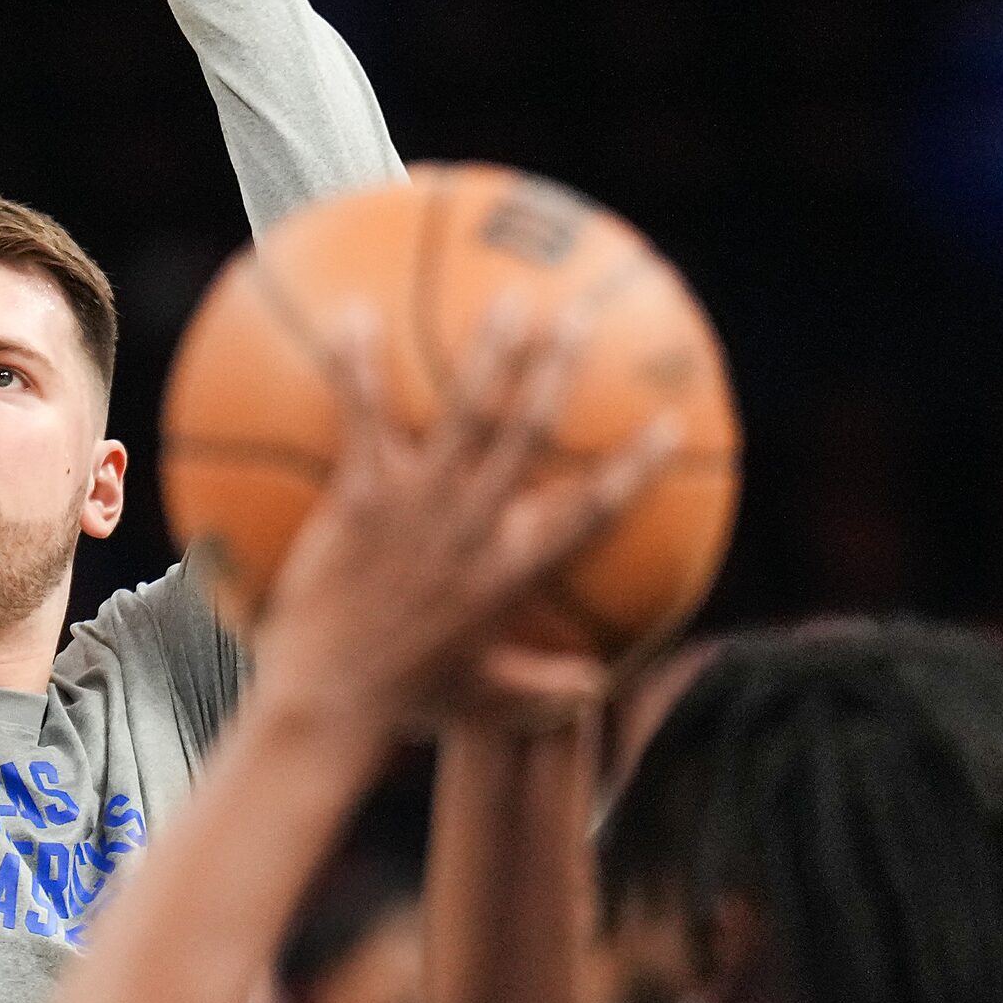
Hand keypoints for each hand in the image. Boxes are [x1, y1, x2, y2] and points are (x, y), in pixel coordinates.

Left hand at [246, 299, 678, 738]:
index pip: (593, 510)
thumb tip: (596, 689)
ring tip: (507, 297)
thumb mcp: (486, 700)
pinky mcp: (362, 498)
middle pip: (529, 432)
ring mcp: (419, 507)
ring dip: (490, 350)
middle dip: (558, 370)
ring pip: (467, 413)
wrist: (332, 704)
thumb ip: (544, 688)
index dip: (636, 465)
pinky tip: (355, 314)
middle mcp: (476, 526)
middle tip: (577, 317)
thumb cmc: (405, 702)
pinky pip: (364, 417)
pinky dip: (359, 365)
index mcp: (513, 570)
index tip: (670, 423)